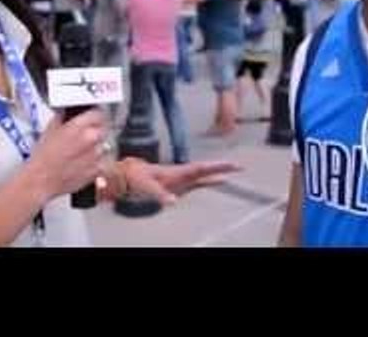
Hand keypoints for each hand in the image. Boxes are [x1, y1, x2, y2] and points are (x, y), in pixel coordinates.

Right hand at [25, 109, 108, 201]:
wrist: (41, 180)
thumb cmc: (43, 158)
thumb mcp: (50, 129)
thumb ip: (64, 117)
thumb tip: (69, 112)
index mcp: (79, 126)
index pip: (98, 113)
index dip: (94, 116)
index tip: (92, 118)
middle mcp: (90, 139)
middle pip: (103, 128)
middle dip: (95, 131)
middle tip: (84, 136)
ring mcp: (96, 155)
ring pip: (105, 145)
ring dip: (96, 147)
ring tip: (82, 153)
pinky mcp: (99, 170)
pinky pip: (105, 161)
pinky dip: (98, 162)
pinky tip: (85, 163)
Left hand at [108, 158, 240, 205]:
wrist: (128, 175)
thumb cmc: (137, 178)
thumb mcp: (147, 186)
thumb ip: (159, 194)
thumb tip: (173, 202)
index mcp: (177, 172)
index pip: (201, 168)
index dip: (216, 167)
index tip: (231, 165)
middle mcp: (182, 173)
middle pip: (206, 169)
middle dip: (222, 167)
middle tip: (239, 166)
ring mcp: (182, 177)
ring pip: (204, 174)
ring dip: (218, 172)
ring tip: (234, 170)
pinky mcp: (179, 183)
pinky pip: (198, 181)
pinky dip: (210, 181)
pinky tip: (218, 181)